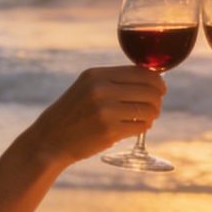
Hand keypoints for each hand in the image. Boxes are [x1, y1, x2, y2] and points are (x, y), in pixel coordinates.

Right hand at [32, 66, 166, 164]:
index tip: (160, 89)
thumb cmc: (74, 113)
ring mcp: (105, 111)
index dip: (157, 81)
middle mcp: (101, 89)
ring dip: (153, 115)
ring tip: (146, 119)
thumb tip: (153, 80)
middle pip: (149, 90)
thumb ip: (115, 81)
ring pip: (149, 109)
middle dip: (158, 99)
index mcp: (97, 75)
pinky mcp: (109, 131)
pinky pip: (141, 126)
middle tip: (155, 107)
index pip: (141, 71)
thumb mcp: (87, 87)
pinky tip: (138, 128)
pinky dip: (144, 127)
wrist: (50, 140)